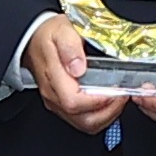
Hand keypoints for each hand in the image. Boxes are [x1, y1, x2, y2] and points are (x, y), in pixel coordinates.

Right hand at [25, 19, 134, 136]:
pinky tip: (108, 102)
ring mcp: (57, 103)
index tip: (115, 90)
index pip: (74, 102)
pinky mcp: (62, 105)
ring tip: (118, 98)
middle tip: (122, 95)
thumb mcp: (62, 30)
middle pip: (83, 120)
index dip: (98, 100)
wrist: (33, 39)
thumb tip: (78, 67)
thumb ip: (70, 47)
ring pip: (85, 124)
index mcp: (53, 78)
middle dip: (109, 112)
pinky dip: (100, 116)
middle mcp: (54, 96)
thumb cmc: (48, 35)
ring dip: (107, 116)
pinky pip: (83, 120)